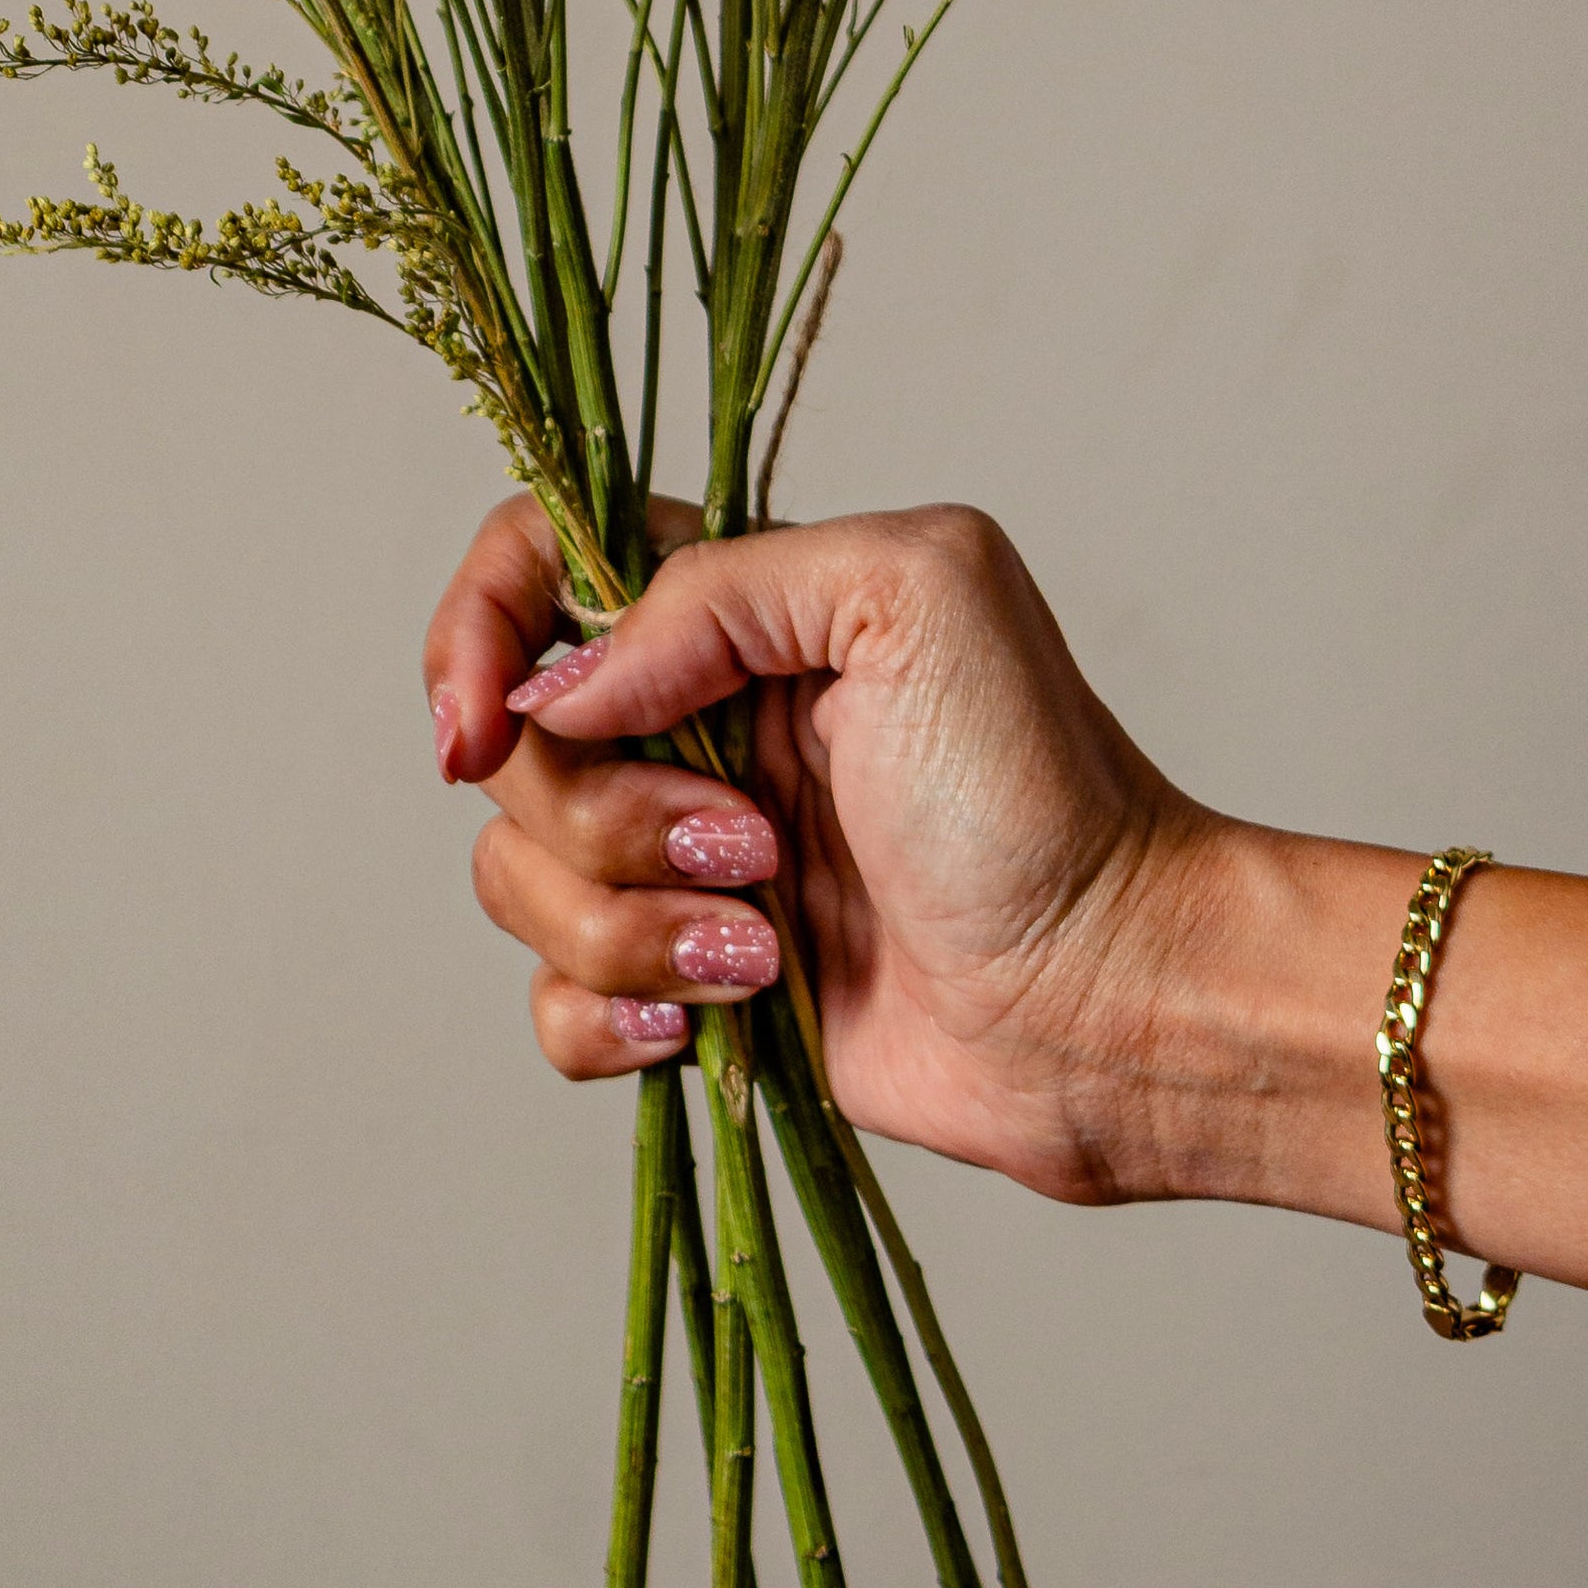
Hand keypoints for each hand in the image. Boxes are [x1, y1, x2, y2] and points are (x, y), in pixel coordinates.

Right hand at [426, 492, 1246, 1204]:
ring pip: (520, 882)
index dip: (476, 634)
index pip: (535, 565)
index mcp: (738, 613)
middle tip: (754, 846)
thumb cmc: (1045, 792)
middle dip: (606, 816)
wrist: (1111, 1000)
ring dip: (629, 924)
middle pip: (513, 750)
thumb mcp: (912, 596)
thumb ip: (718, 590)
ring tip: (767, 941)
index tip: (486, 725)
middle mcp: (694, 726)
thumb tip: (563, 684)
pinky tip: (717, 1021)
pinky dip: (610, 1021)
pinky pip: (555, 1007)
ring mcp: (685, 861)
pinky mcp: (691, 989)